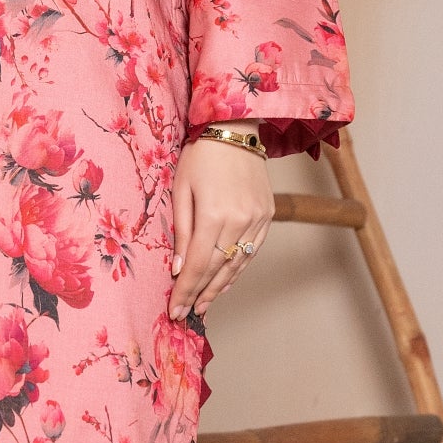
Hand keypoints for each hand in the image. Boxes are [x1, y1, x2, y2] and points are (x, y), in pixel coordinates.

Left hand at [169, 136, 273, 319]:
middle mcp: (239, 221)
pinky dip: (237, 269)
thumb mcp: (180, 190)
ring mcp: (258, 219)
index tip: (174, 311)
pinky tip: (224, 282)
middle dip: (199, 294)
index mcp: (214, 214)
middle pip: (216, 269)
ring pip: (237, 264)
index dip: (185, 291)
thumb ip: (180, 231)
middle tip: (186, 314)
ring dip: (219, 287)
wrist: (235, 128)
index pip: (196, 265)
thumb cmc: (200, 155)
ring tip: (203, 305)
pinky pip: (252, 251)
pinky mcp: (267, 215)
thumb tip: (177, 269)